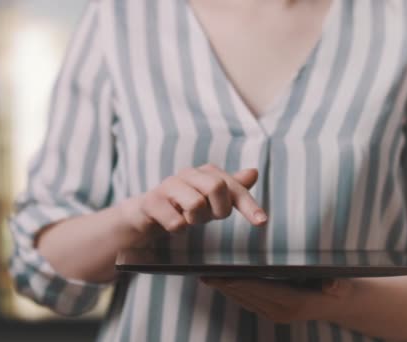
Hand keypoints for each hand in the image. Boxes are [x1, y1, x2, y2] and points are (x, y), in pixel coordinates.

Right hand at [120, 164, 267, 235]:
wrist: (145, 213)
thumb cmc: (182, 206)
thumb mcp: (210, 200)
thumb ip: (232, 188)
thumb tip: (254, 172)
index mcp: (206, 173)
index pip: (233, 187)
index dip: (249, 205)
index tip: (262, 222)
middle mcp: (188, 174)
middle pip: (216, 187)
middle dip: (218, 210)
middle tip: (208, 217)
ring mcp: (168, 186)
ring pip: (196, 204)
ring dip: (195, 220)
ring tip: (186, 220)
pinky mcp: (152, 202)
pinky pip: (175, 221)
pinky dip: (178, 228)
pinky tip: (171, 224)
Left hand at [201, 277, 353, 323]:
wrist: (341, 305)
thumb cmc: (339, 287)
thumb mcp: (341, 284)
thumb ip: (337, 285)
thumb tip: (333, 286)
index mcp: (295, 301)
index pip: (261, 289)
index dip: (239, 282)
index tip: (220, 275)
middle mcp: (281, 311)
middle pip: (247, 296)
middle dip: (225, 285)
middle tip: (204, 273)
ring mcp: (275, 314)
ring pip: (244, 301)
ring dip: (225, 290)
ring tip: (206, 277)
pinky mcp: (272, 313)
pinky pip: (248, 303)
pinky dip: (233, 293)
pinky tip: (221, 283)